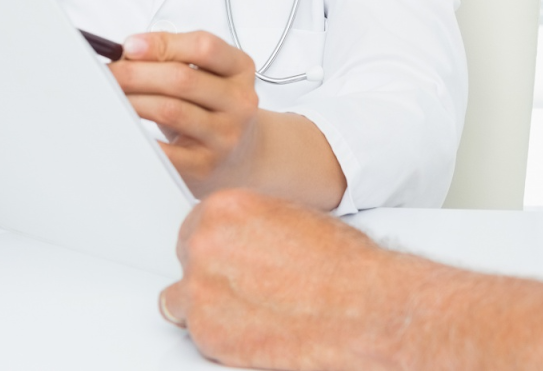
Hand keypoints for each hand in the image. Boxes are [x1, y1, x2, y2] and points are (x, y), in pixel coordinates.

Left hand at [111, 31, 260, 194]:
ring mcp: (225, 135)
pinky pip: (166, 151)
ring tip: (112, 97)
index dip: (163, 44)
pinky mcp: (206, 165)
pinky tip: (125, 127)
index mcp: (240, 69)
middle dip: (136, 73)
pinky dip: (140, 136)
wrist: (244, 153)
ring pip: (170, 110)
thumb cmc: (213, 106)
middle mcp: (239, 101)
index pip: (204, 47)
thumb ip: (175, 56)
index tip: (129, 46)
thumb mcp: (207, 74)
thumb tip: (129, 52)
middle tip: (109, 73)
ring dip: (133, 101)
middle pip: (182, 79)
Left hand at [161, 189, 423, 369]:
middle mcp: (205, 244)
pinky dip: (218, 334)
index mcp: (225, 208)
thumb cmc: (341, 265)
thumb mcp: (291, 217)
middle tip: (245, 284)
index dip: (217, 243)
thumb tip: (240, 237)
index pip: (197, 223)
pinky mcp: (206, 333)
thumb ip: (252, 224)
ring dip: (207, 303)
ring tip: (246, 308)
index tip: (232, 256)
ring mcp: (200, 290)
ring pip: (181, 298)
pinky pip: (195, 332)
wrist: (361, 308)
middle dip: (212, 271)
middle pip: (188, 257)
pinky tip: (252, 328)